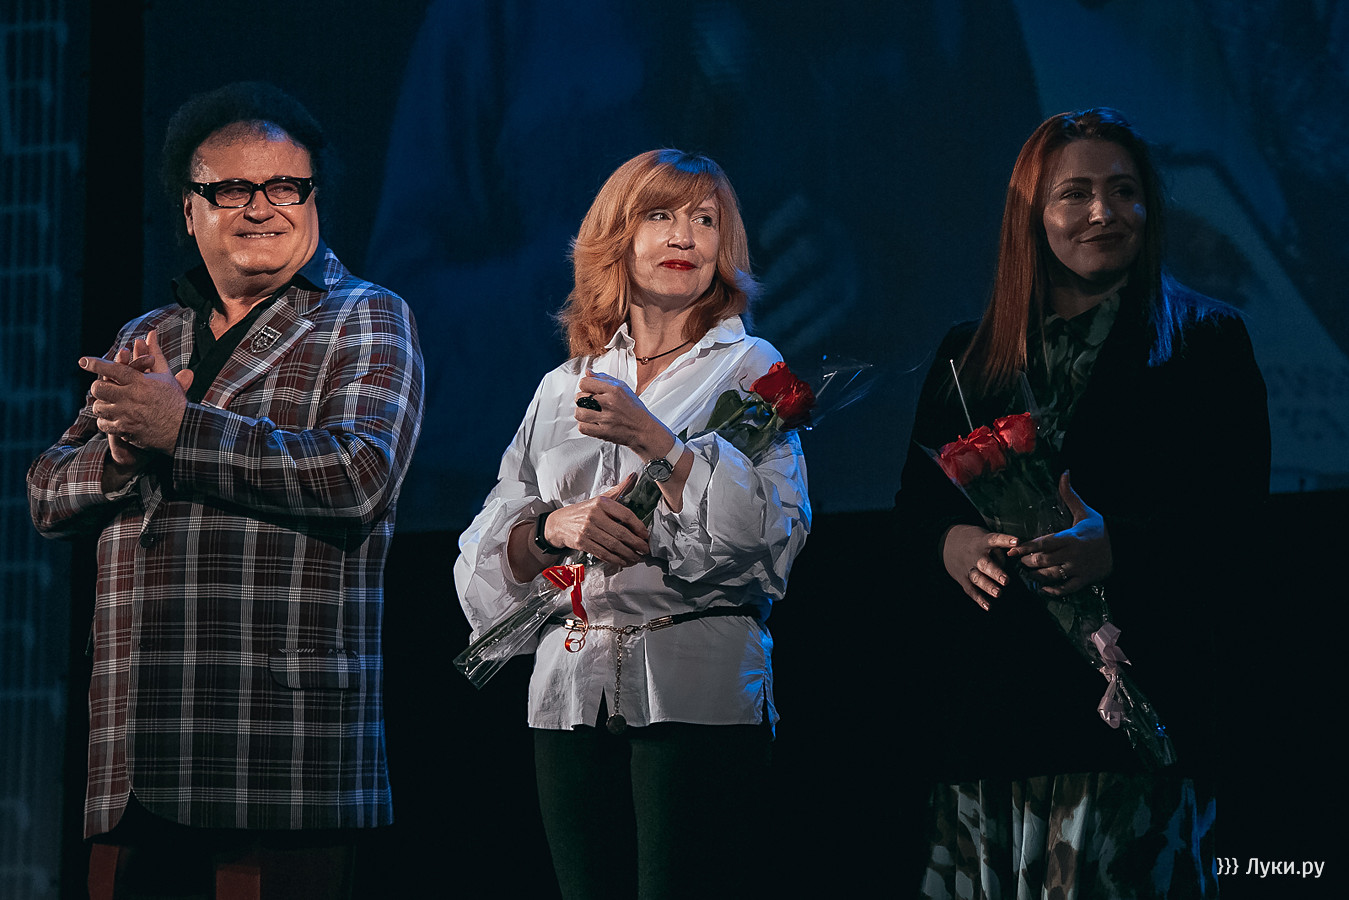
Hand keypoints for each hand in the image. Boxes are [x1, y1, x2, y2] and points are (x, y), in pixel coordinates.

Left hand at [84, 330, 193, 454]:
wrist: (183, 429)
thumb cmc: (174, 400)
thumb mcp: (165, 375)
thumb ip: (154, 353)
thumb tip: (150, 333)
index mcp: (140, 381)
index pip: (112, 368)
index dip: (95, 364)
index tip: (82, 361)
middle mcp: (131, 397)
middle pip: (99, 388)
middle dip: (99, 386)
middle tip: (104, 387)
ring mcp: (126, 415)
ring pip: (98, 406)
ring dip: (102, 404)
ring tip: (109, 403)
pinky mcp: (125, 430)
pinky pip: (103, 424)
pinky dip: (105, 420)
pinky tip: (112, 417)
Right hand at [543, 474, 649, 567]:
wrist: (559, 523)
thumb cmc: (583, 511)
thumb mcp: (600, 498)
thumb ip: (619, 490)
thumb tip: (634, 476)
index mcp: (601, 502)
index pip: (625, 514)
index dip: (638, 526)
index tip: (645, 534)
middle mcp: (594, 515)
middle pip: (621, 532)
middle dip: (636, 544)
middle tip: (645, 549)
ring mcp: (587, 530)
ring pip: (613, 545)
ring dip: (629, 554)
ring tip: (637, 557)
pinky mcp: (582, 543)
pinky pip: (603, 554)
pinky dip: (616, 560)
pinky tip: (624, 561)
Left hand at [574, 371, 674, 460]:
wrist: (644, 429)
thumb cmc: (634, 409)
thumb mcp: (622, 387)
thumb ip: (603, 378)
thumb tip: (588, 372)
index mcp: (614, 390)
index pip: (584, 383)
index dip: (585, 387)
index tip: (589, 391)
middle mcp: (609, 403)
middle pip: (579, 397)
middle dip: (583, 401)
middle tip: (590, 404)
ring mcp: (606, 418)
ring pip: (578, 413)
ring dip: (582, 413)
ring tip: (589, 414)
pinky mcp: (603, 432)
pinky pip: (582, 427)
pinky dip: (585, 426)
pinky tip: (592, 423)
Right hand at [942, 523, 1018, 610]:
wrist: (948, 544)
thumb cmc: (975, 543)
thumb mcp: (985, 539)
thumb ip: (998, 552)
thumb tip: (1008, 566)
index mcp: (982, 542)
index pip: (994, 540)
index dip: (1005, 540)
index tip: (1016, 542)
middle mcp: (974, 555)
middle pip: (984, 564)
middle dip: (995, 572)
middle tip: (1006, 580)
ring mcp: (967, 568)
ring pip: (977, 578)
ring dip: (988, 586)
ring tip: (998, 593)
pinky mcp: (962, 579)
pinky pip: (971, 590)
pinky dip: (979, 599)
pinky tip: (988, 607)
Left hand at [1006, 471, 1112, 594]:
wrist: (1123, 548)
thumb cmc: (1099, 529)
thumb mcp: (1085, 511)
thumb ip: (1070, 495)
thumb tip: (1065, 473)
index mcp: (1071, 537)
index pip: (1044, 543)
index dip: (1026, 548)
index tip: (1012, 550)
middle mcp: (1073, 554)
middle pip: (1044, 561)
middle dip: (1028, 562)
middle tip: (1019, 561)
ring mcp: (1078, 569)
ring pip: (1052, 575)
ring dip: (1036, 576)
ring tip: (1027, 573)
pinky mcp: (1084, 580)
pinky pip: (1065, 589)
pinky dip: (1052, 591)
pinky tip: (1042, 588)